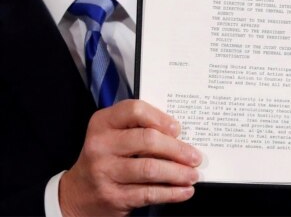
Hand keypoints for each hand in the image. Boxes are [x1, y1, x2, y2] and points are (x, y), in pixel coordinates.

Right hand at [59, 100, 201, 216]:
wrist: (78, 193)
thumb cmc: (107, 157)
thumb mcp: (115, 135)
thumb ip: (141, 129)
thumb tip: (181, 136)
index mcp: (103, 122)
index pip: (135, 110)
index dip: (160, 118)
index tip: (178, 129)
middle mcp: (101, 145)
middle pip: (147, 140)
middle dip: (177, 149)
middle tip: (195, 157)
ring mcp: (104, 171)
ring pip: (150, 169)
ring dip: (178, 173)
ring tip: (193, 175)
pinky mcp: (112, 196)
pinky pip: (148, 193)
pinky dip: (171, 193)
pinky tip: (184, 191)